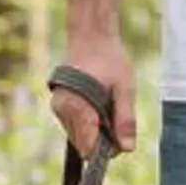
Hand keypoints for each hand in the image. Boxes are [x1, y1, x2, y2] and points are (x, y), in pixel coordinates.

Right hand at [50, 36, 138, 157]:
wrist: (91, 36)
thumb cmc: (110, 59)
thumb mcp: (125, 89)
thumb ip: (125, 120)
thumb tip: (127, 148)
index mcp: (77, 107)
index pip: (89, 148)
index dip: (106, 149)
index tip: (120, 135)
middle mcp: (62, 110)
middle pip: (83, 145)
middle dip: (101, 140)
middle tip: (116, 116)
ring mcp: (58, 107)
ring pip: (78, 137)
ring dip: (95, 131)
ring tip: (106, 105)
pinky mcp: (59, 105)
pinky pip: (74, 126)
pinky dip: (88, 123)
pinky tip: (97, 104)